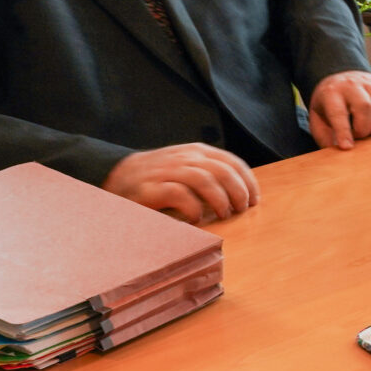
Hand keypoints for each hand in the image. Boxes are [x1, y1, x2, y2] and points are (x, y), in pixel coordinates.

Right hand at [105, 144, 259, 222]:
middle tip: (241, 210)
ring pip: (204, 180)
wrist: (117, 175)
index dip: (247, 181)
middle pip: (222, 171)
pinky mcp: (152, 188)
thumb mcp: (186, 166)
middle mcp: (184, 158)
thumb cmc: (158, 176)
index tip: (254, 200)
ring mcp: (168, 171)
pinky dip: (193, 207)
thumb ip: (209, 173)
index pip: (231, 162)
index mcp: (196, 152)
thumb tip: (241, 193)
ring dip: (219, 199)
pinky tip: (197, 219)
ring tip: (223, 214)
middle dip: (238, 191)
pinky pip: (179, 194)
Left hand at [309, 69, 370, 149]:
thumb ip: (324, 136)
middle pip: (364, 106)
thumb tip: (336, 154)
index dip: (344, 132)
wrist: (339, 79)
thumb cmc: (328, 104)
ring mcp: (368, 82)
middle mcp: (350, 84)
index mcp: (330, 93)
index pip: (338, 112)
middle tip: (359, 137)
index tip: (347, 147)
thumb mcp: (317, 118)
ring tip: (370, 132)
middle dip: (364, 128)